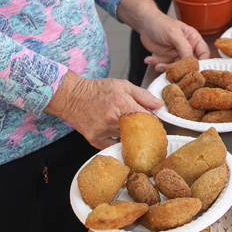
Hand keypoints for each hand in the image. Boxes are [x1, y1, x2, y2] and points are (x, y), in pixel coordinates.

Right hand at [44, 72, 161, 148]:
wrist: (72, 96)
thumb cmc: (97, 90)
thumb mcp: (123, 86)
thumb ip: (143, 95)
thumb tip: (159, 105)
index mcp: (123, 104)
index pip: (147, 119)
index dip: (153, 123)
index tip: (154, 125)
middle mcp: (113, 119)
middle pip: (137, 132)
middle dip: (142, 131)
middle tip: (143, 130)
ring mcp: (103, 131)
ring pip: (125, 139)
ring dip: (129, 136)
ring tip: (125, 128)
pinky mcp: (95, 140)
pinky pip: (112, 146)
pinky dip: (116, 142)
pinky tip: (116, 135)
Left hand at [139, 11, 210, 71]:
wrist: (145, 23)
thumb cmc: (161, 23)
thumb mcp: (174, 33)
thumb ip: (184, 47)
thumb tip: (191, 61)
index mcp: (193, 39)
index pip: (204, 53)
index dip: (202, 62)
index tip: (196, 69)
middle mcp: (187, 47)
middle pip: (191, 64)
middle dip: (181, 69)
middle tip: (174, 70)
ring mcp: (177, 54)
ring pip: (177, 67)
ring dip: (166, 68)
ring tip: (158, 65)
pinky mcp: (167, 58)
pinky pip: (164, 65)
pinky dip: (157, 64)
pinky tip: (150, 60)